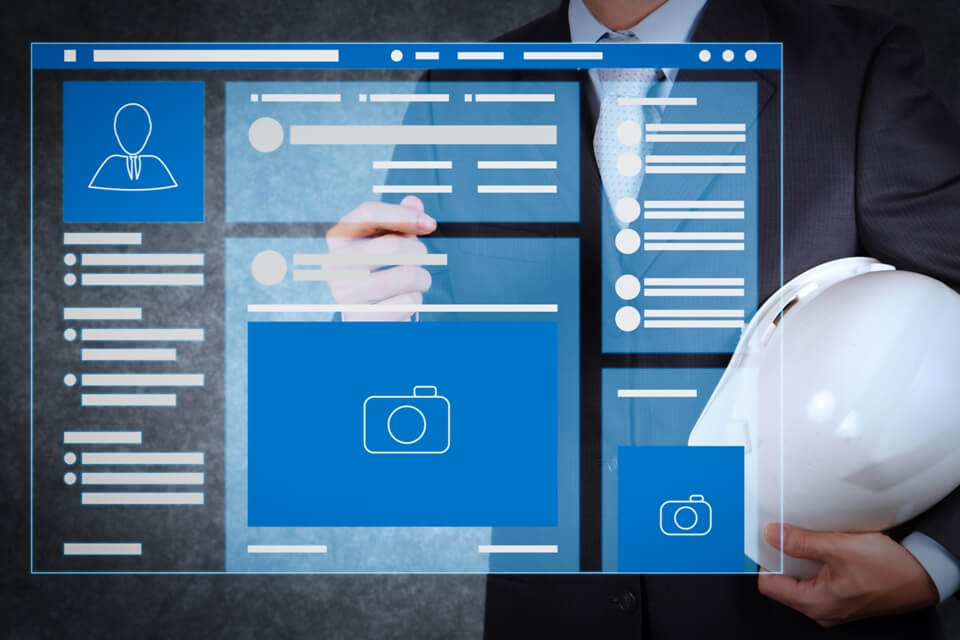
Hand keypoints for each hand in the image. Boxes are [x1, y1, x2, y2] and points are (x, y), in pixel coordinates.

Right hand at [325, 196, 435, 320]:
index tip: (429, 224)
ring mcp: (345, 293)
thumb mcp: (385, 244)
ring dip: (422, 278)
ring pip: (409, 275)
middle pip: (394, 246)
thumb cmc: (378, 274)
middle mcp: (335, 264)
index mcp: (338, 239)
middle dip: (419, 252)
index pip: (370, 213)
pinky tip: (402, 302)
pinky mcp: (362, 318)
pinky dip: (415, 301)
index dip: (405, 215)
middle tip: (419, 260)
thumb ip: (400, 221)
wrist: (366, 319)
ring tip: (414, 282)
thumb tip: (414, 202)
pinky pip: (409, 301)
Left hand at [757, 523, 938, 626]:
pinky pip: (817, 580)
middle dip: (782, 557)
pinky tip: (822, 547)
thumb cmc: (890, 568)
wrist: (925, 574)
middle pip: (783, 582)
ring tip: (806, 538)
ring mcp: (832, 605)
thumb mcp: (840, 548)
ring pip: (801, 580)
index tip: (768, 539)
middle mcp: (821, 609)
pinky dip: (816, 563)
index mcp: (815, 603)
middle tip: (786, 533)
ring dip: (800, 558)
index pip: (769, 584)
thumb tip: (772, 535)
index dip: (765, 559)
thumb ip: (802, 542)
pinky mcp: (843, 597)